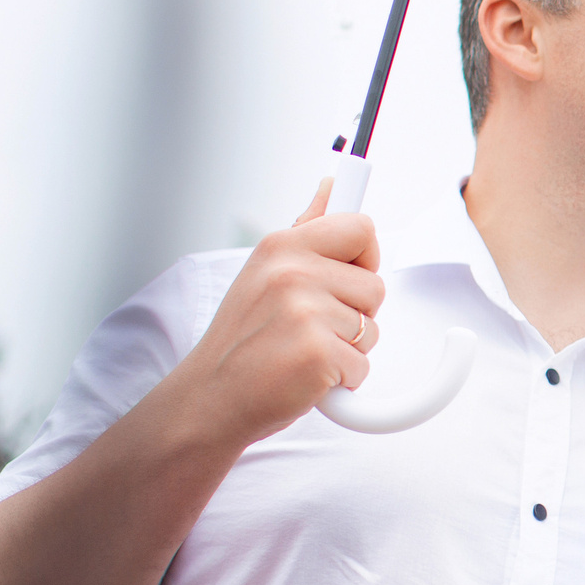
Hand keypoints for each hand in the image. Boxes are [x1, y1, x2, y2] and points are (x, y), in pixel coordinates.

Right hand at [167, 178, 383, 446]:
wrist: (209, 399)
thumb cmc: (242, 340)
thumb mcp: (264, 272)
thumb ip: (305, 231)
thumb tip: (331, 185)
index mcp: (282, 246)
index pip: (361, 228)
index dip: (363, 259)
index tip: (346, 276)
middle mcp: (292, 272)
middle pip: (375, 286)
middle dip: (355, 314)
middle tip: (310, 328)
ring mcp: (305, 312)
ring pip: (371, 329)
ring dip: (347, 349)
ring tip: (301, 352)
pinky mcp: (318, 354)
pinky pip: (362, 366)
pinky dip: (341, 380)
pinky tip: (304, 377)